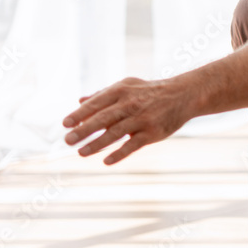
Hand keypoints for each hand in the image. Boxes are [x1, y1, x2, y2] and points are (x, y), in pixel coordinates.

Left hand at [63, 76, 193, 164]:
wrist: (182, 95)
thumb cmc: (150, 91)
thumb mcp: (127, 86)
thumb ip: (103, 94)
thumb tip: (79, 102)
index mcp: (121, 91)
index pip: (95, 104)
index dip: (79, 114)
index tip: (65, 124)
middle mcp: (130, 104)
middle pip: (102, 119)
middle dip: (83, 130)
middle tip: (68, 140)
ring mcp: (142, 119)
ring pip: (115, 134)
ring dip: (96, 144)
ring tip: (81, 153)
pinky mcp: (152, 133)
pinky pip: (132, 145)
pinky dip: (119, 154)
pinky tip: (106, 161)